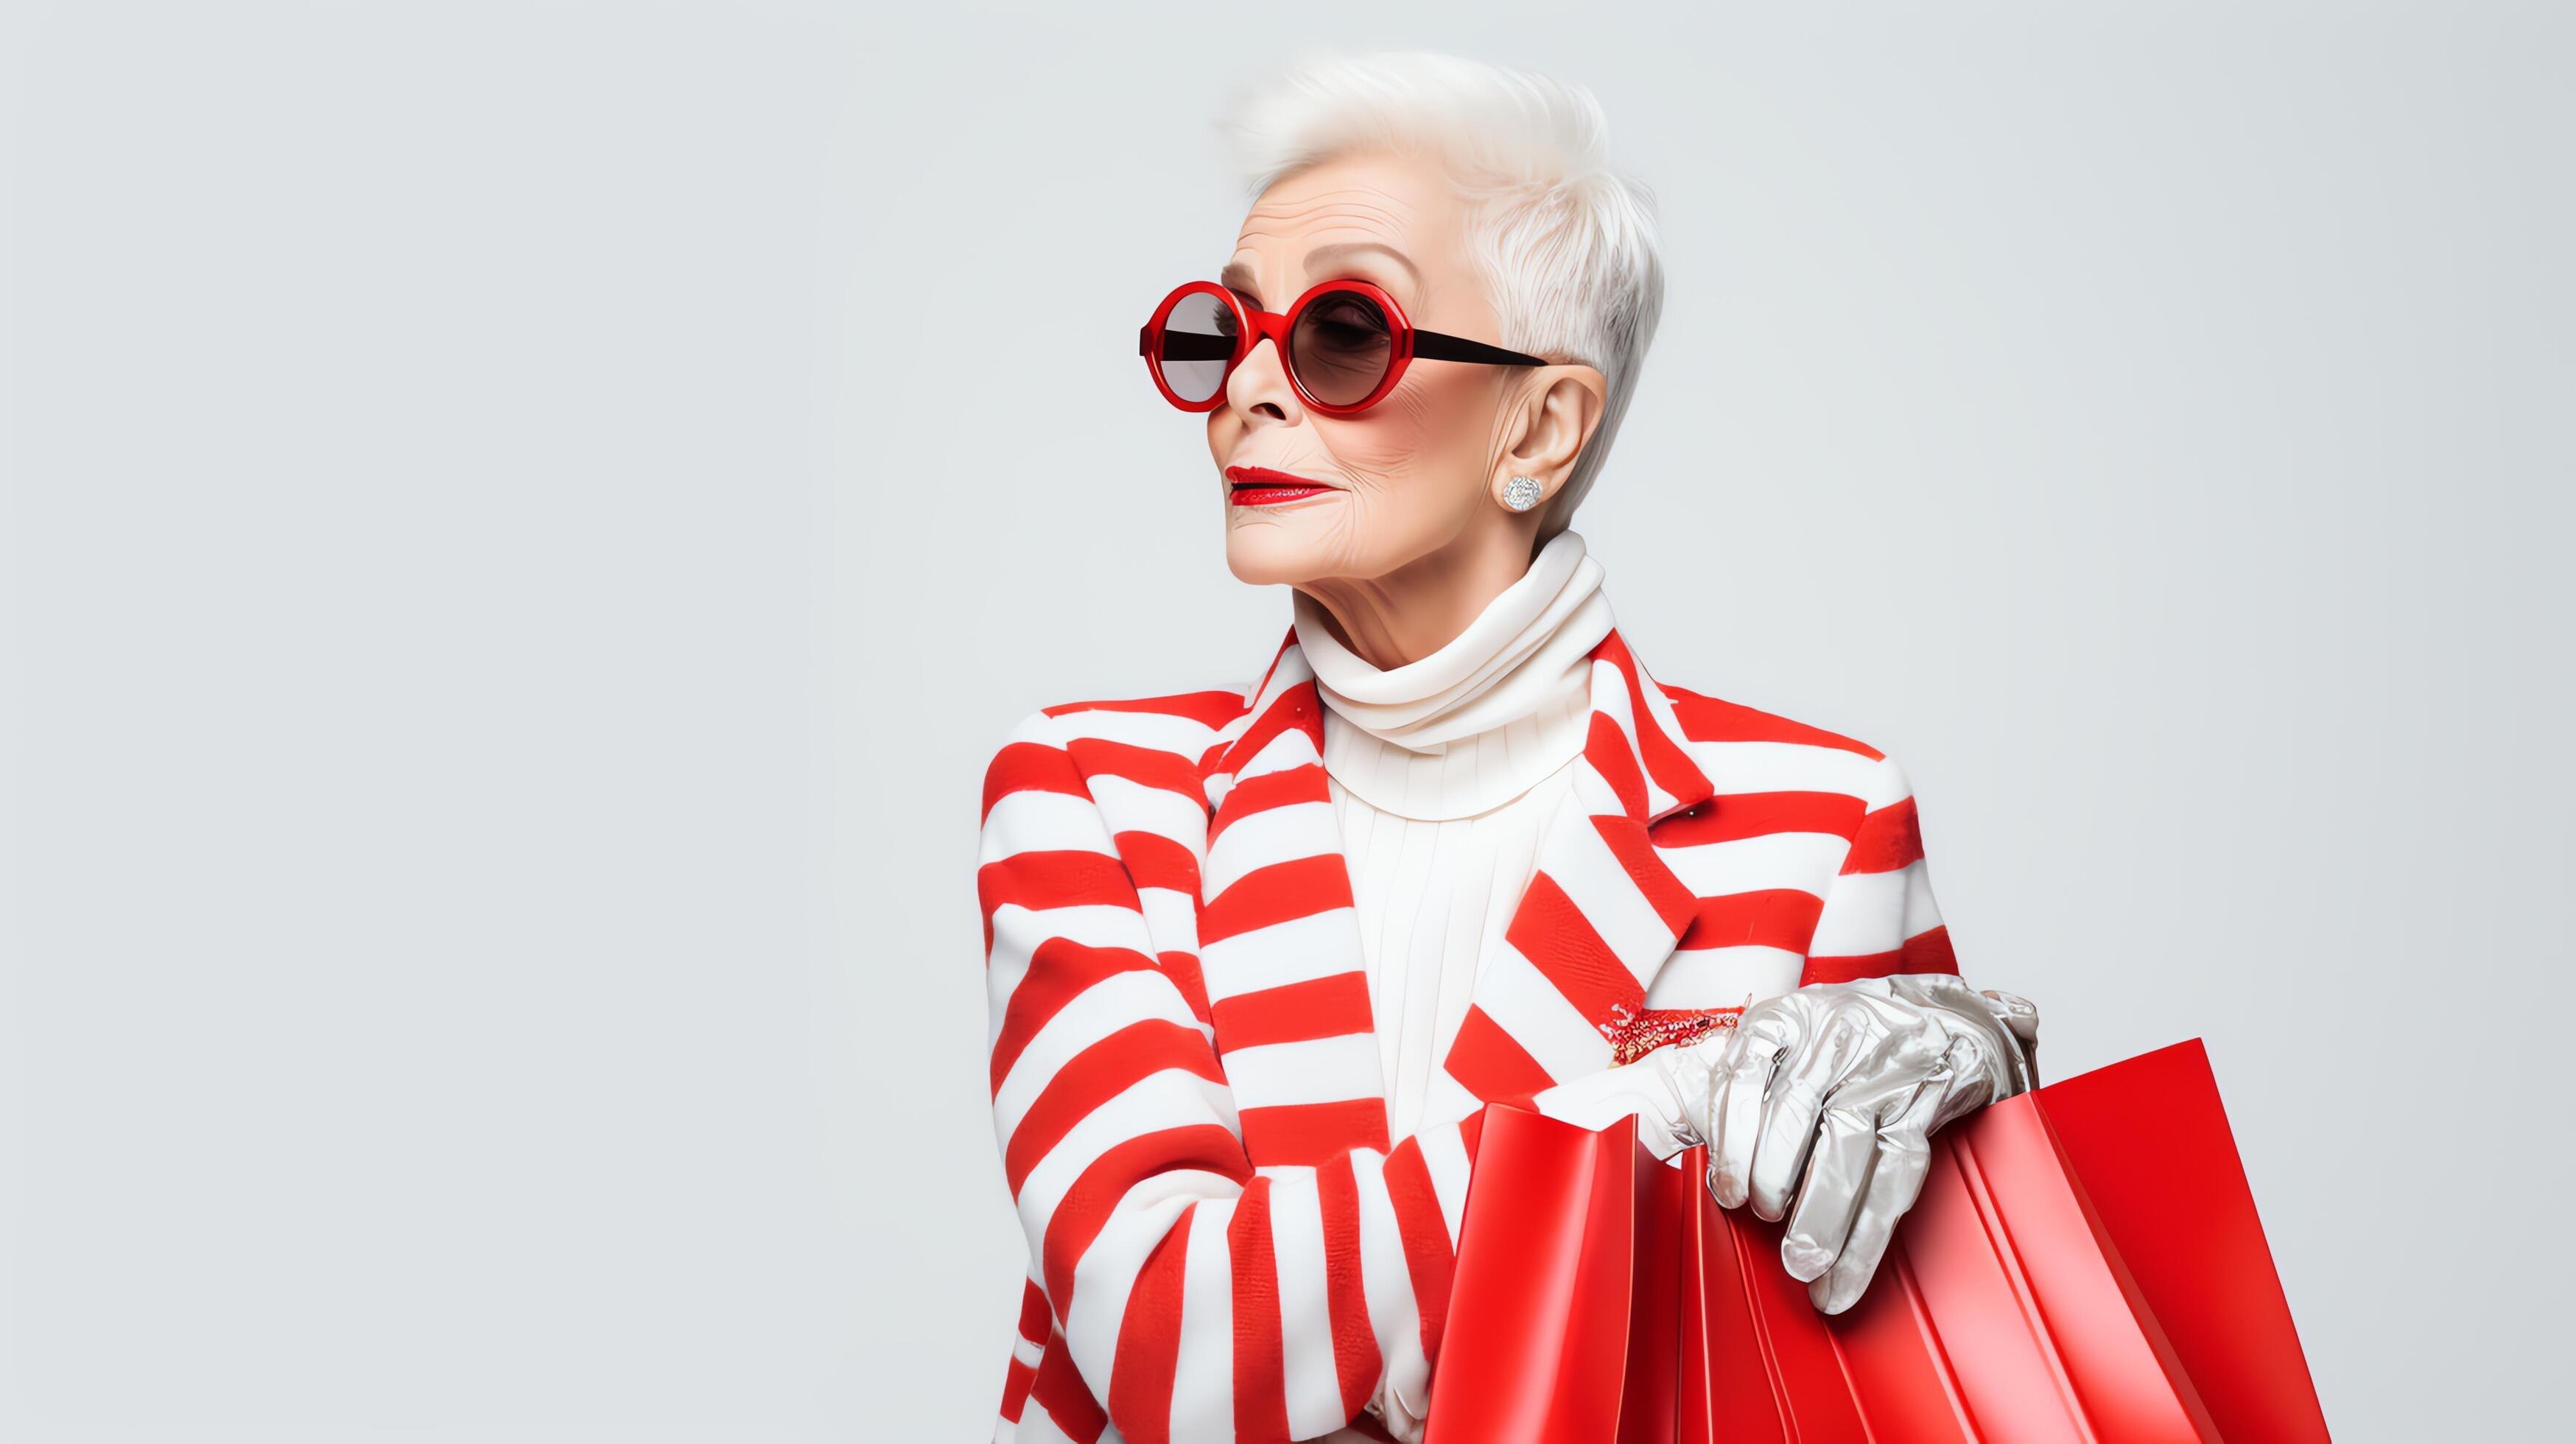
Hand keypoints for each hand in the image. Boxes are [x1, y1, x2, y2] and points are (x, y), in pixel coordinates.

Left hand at [1666, 975, 2038, 1312]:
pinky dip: (1870, 1231)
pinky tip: (1849, 1270)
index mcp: (1783, 1018)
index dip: (1730, 1138)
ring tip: (1804, 1267)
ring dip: (1823, 1216)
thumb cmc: (1842, 1046)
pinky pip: (1897, 1170)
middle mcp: (1832, 1035)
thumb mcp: (1786, 1042)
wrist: (1942, 1018)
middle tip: (1763, 1227)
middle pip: (1794, 1113)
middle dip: (1774, 1181)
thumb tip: (1692, 1162)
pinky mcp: (1925, 1100)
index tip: (1727, 1193)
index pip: (1743, 1073)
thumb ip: (1741, 1089)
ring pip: (1847, 1145)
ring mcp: (1882, 1065)